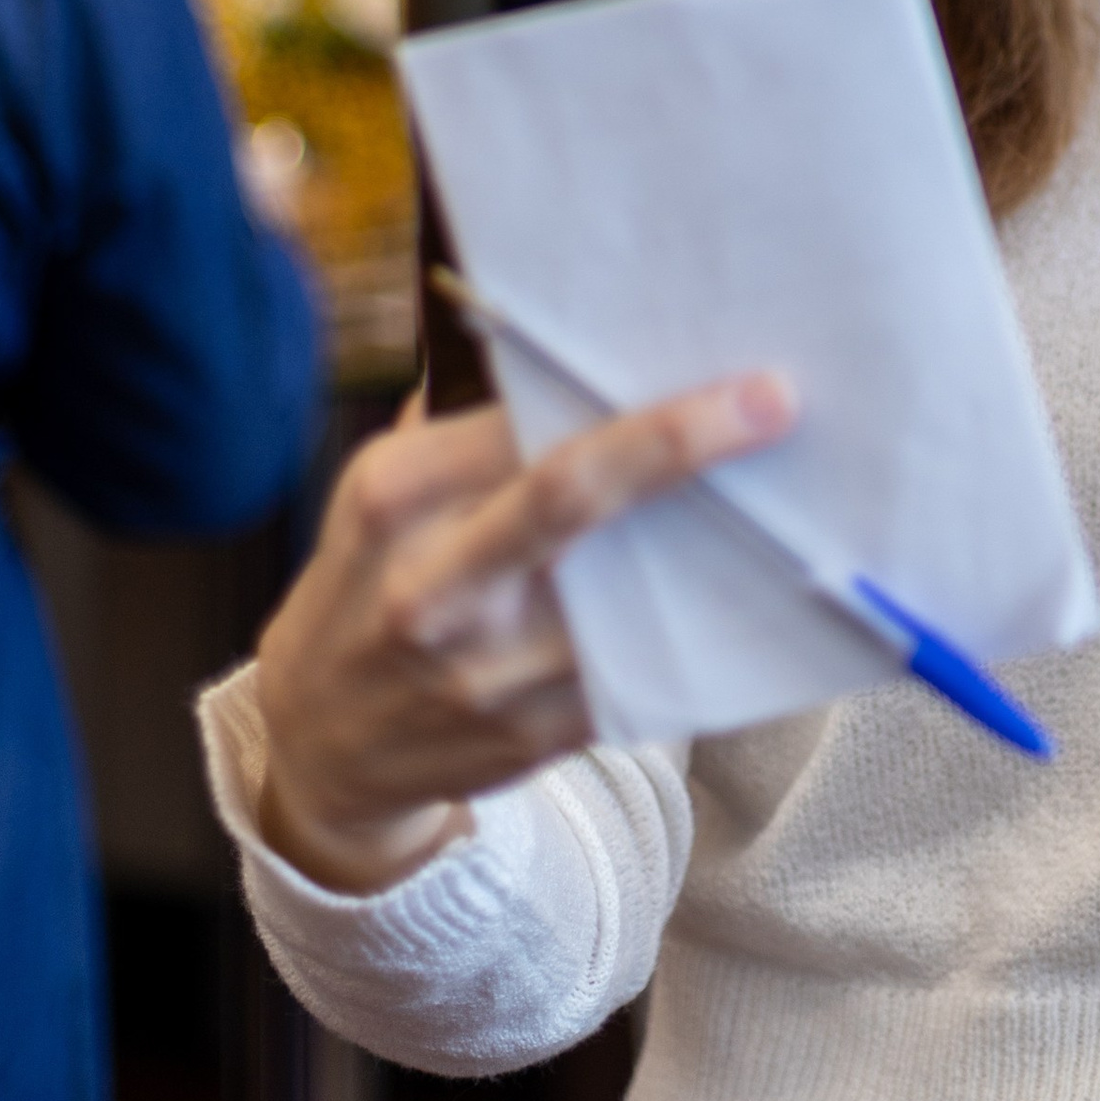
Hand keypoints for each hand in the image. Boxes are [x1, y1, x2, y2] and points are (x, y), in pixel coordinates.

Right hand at [252, 369, 794, 895]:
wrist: (319, 743)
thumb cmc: (372, 583)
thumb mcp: (384, 495)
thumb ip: (467, 428)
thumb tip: (569, 356)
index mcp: (395, 499)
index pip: (518, 424)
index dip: (611, 392)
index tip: (707, 359)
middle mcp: (436, 583)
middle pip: (572, 494)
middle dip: (678, 441)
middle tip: (775, 400)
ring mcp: (485, 671)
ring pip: (626, 592)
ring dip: (712, 545)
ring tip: (780, 497)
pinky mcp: (531, 736)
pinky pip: (637, 670)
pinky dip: (693, 627)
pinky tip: (737, 588)